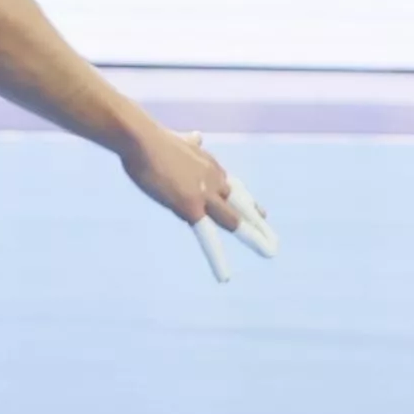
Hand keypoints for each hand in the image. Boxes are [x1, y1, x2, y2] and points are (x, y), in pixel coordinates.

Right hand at [122, 115, 276, 276]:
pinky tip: (225, 276)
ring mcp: (204, 194)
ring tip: (270, 252)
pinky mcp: (190, 207)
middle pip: (242, 205)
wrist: (140, 137)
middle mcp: (214, 179)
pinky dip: (217, 259)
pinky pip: (208, 238)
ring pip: (234, 220)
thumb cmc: (151, 137)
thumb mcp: (178, 139)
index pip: (235, 188)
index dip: (249, 203)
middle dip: (258, 223)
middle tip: (274, 241)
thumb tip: (198, 137)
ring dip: (254, 237)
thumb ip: (191, 143)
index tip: (262, 213)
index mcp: (210, 165)